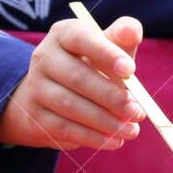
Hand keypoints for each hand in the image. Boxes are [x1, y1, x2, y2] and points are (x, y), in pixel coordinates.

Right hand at [0, 16, 143, 150]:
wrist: (49, 95)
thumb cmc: (89, 66)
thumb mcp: (106, 48)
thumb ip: (122, 38)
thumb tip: (132, 31)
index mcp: (63, 34)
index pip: (81, 38)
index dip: (106, 53)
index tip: (130, 71)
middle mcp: (43, 58)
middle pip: (77, 77)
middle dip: (111, 97)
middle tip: (137, 112)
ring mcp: (35, 88)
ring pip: (70, 106)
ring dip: (104, 121)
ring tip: (131, 130)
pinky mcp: (35, 117)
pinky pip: (64, 129)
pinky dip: (92, 137)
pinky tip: (114, 141)